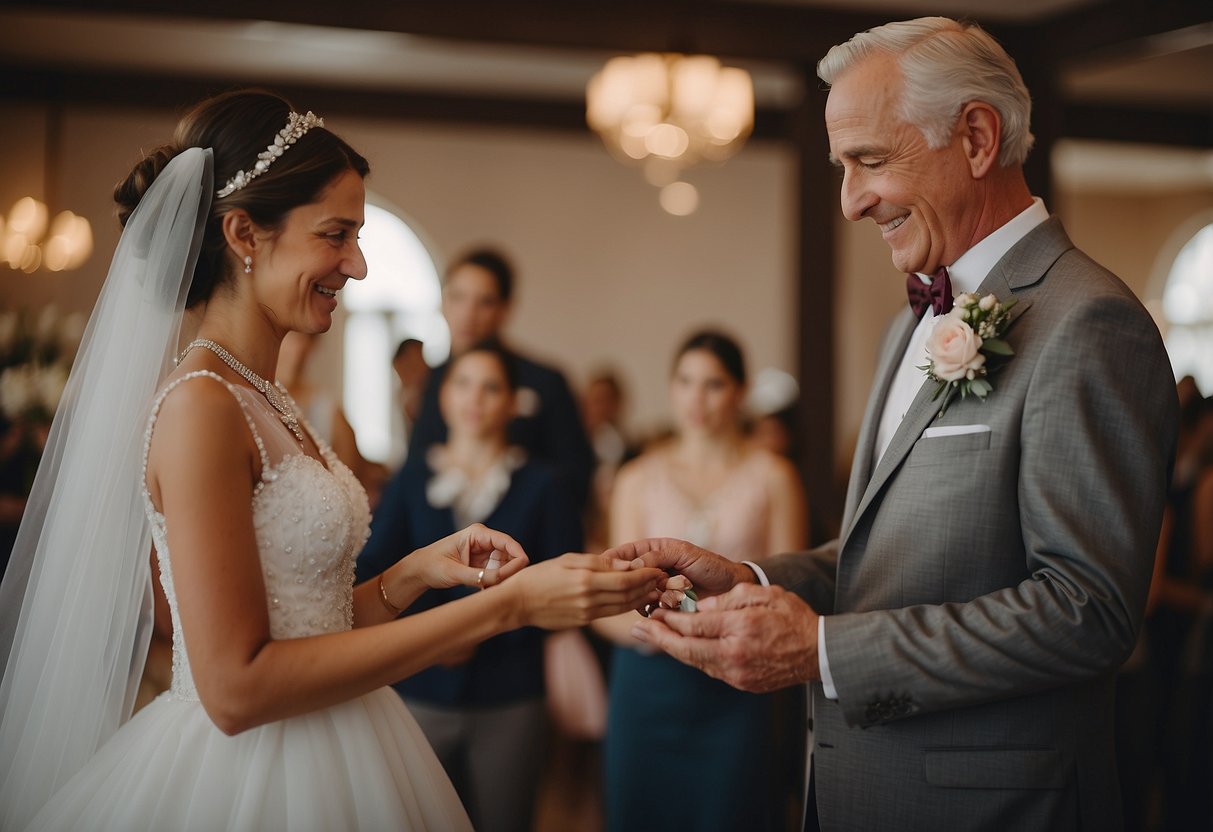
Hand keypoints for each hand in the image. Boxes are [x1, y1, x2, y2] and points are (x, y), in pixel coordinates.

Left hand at [402, 523, 527, 591]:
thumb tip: (502, 579)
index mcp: (478, 533)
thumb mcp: (454, 572)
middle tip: (503, 587)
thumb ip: (479, 576)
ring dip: (502, 579)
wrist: (419, 571)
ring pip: (505, 566)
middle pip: (509, 554)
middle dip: (510, 571)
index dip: (518, 556)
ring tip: (489, 589)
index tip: (522, 573)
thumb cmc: (432, 566)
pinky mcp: (483, 564)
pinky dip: (495, 582)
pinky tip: (484, 590)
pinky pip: (497, 573)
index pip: (507, 542)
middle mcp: (484, 540)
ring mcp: (484, 552)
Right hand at [504, 553, 664, 629]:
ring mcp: (587, 614)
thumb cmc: (541, 575)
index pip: (627, 580)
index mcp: (586, 581)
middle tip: (664, 579)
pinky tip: (634, 600)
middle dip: (650, 587)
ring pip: (623, 607)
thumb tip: (627, 564)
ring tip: (655, 590)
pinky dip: (626, 607)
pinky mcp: (584, 622)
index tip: (658, 568)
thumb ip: (599, 562)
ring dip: (642, 599)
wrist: (519, 603)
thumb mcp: (568, 560)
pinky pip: (611, 613)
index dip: (646, 575)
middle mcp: (589, 600)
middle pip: (630, 595)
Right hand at [604, 537, 755, 598]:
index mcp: (652, 550)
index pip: (624, 553)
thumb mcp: (684, 553)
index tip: (606, 568)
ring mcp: (654, 588)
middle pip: (625, 577)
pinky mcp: (661, 606)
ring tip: (664, 595)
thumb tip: (633, 565)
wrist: (730, 588)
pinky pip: (647, 609)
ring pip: (634, 595)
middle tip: (650, 585)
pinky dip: (654, 609)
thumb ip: (658, 556)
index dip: (613, 561)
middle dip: (633, 582)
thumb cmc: (710, 565)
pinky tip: (668, 605)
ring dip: (645, 596)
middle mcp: (649, 569)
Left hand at [630, 583, 819, 692]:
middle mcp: (735, 655)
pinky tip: (681, 647)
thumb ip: (731, 598)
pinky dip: (692, 657)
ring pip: (695, 661)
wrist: (818, 653)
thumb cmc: (793, 617)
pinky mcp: (741, 683)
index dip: (671, 619)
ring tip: (651, 636)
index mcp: (740, 629)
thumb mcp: (765, 595)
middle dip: (659, 638)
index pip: (694, 626)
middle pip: (686, 649)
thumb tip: (701, 608)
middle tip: (638, 628)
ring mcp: (737, 673)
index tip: (654, 611)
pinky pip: (710, 669)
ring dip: (672, 649)